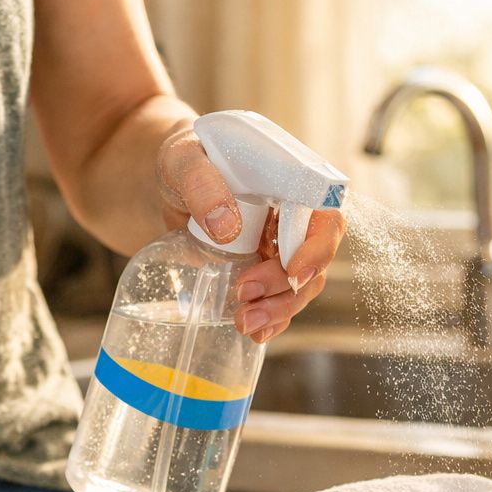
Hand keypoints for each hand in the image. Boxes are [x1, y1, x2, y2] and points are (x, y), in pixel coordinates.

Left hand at [157, 126, 346, 342]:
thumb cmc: (183, 160)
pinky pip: (279, 298)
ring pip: (299, 286)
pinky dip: (271, 319)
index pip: (324, 216)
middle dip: (287, 287)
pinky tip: (255, 332)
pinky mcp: (263, 268)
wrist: (168, 183)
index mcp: (290, 182)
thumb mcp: (183, 160)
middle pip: (313, 260)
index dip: (317, 248)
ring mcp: (280, 246)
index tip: (293, 271)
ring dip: (279, 309)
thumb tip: (226, 226)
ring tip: (245, 323)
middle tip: (246, 294)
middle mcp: (294, 217)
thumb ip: (202, 184)